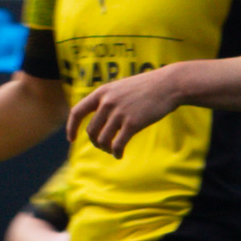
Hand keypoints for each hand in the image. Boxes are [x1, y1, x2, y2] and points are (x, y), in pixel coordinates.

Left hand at [68, 69, 185, 153]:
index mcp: (102, 92)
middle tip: (102, 146)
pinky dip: (116, 152)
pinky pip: (118, 144)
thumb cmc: (146, 87)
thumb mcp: (120, 87)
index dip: (71, 127)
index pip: (77, 112)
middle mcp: (107, 102)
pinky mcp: (133, 123)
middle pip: (91, 130)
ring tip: (111, 150)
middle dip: (95, 142)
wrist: (168, 85)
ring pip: (103, 140)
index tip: (71, 139)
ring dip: (105, 148)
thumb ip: (107, 99)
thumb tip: (97, 117)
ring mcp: (119, 113)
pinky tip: (119, 155)